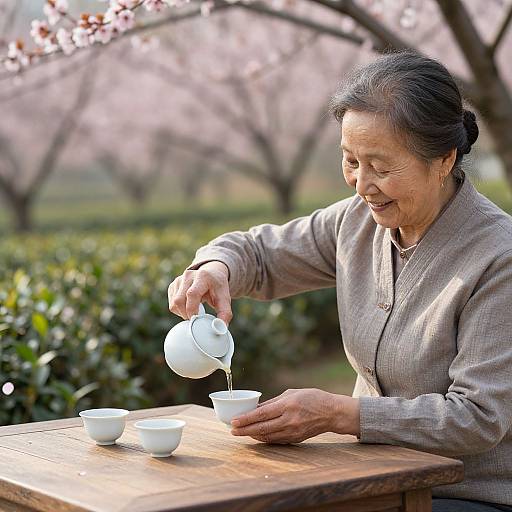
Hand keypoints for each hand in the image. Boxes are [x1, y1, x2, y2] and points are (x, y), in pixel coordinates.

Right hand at [167, 261, 231, 324]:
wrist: (212, 274)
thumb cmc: (218, 287)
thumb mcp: (225, 298)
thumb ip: (225, 313)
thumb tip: (221, 328)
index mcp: (202, 276)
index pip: (192, 294)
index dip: (192, 309)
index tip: (197, 318)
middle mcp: (188, 275)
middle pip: (179, 300)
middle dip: (186, 313)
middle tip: (196, 317)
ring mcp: (179, 279)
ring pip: (174, 303)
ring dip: (182, 313)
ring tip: (194, 310)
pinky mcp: (173, 285)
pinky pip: (171, 303)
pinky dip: (179, 310)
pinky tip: (188, 306)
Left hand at [230, 388, 359, 443]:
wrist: (332, 412)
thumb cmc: (312, 398)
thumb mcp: (291, 393)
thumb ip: (273, 402)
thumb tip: (256, 408)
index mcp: (287, 405)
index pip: (262, 414)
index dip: (246, 419)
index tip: (234, 421)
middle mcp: (289, 420)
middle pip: (261, 427)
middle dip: (245, 430)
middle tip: (232, 430)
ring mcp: (292, 431)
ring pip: (267, 436)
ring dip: (252, 435)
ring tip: (241, 433)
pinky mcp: (295, 439)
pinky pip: (276, 440)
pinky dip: (264, 438)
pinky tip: (256, 436)